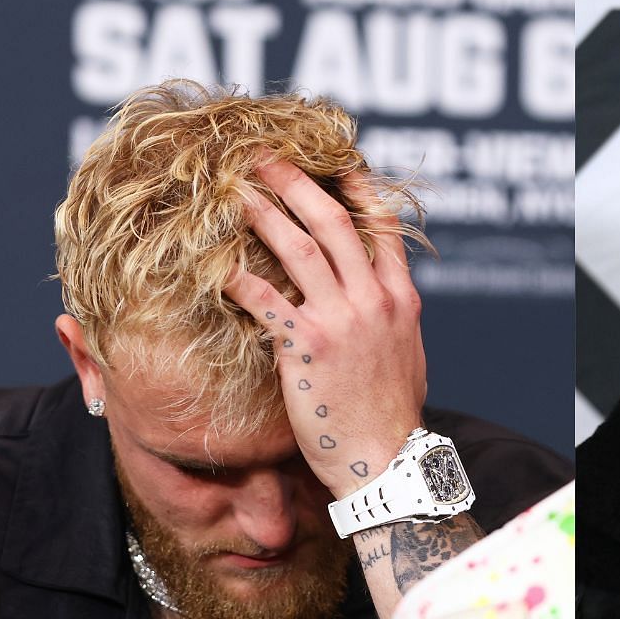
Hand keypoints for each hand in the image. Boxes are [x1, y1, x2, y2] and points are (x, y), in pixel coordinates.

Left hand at [225, 159, 425, 499]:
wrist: (387, 460)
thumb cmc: (392, 416)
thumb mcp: (407, 355)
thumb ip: (389, 318)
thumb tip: (378, 298)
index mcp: (400, 299)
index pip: (382, 226)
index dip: (355, 187)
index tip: (332, 161)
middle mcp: (373, 300)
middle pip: (332, 222)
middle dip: (295, 182)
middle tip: (263, 158)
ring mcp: (341, 320)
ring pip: (297, 247)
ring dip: (260, 212)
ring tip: (231, 190)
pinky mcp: (307, 346)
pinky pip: (263, 299)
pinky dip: (235, 276)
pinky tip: (211, 262)